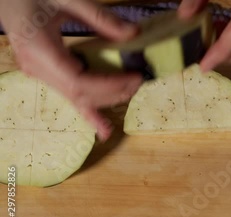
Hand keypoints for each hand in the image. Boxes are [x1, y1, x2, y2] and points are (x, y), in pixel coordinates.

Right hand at [0, 0, 142, 140]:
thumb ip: (101, 17)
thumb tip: (134, 33)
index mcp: (40, 51)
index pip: (79, 81)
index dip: (109, 85)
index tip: (134, 78)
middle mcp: (37, 69)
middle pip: (80, 93)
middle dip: (113, 92)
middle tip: (139, 81)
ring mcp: (39, 74)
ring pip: (77, 98)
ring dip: (106, 99)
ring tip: (131, 92)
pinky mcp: (45, 74)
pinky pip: (70, 96)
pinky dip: (89, 114)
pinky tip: (105, 131)